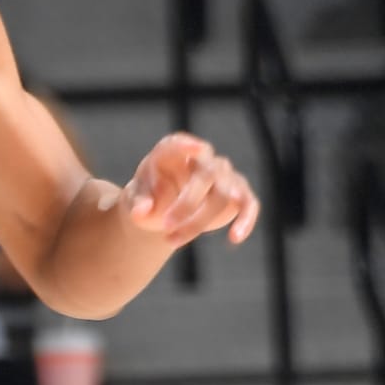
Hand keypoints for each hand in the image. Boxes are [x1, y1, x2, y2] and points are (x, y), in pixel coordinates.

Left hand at [123, 133, 258, 250]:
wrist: (163, 210)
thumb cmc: (148, 197)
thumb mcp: (136, 200)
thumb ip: (137, 204)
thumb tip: (142, 213)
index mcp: (172, 152)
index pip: (179, 143)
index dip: (187, 145)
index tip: (193, 147)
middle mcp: (202, 158)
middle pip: (206, 176)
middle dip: (186, 204)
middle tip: (165, 227)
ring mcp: (223, 174)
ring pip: (224, 194)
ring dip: (199, 222)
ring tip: (171, 241)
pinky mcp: (238, 194)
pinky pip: (249, 203)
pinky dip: (245, 219)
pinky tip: (235, 238)